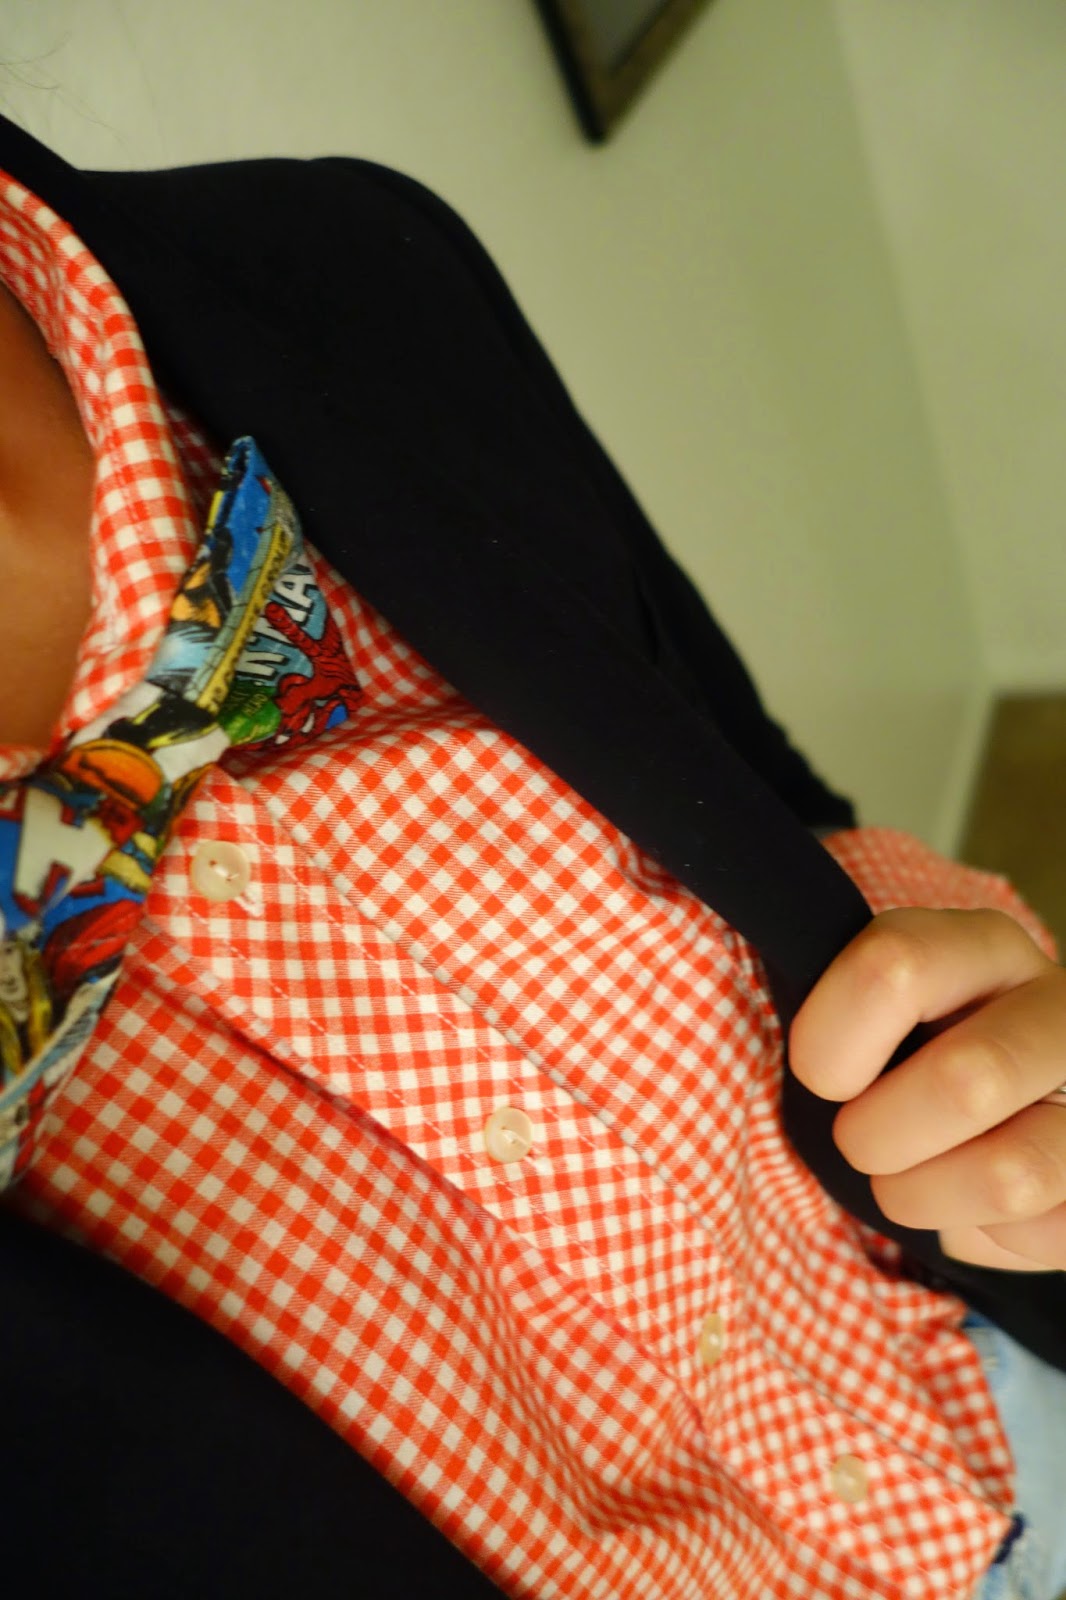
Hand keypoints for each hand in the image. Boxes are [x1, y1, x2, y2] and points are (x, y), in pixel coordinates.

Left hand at [789, 908, 1065, 1270]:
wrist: (1015, 1099)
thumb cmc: (909, 1054)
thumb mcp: (868, 1006)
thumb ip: (827, 1006)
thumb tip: (728, 1039)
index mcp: (980, 948)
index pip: (896, 966)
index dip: (835, 1041)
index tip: (820, 1074)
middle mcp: (1058, 1007)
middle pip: (965, 1083)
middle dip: (882, 1138)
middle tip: (860, 1141)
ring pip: (1008, 1175)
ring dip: (926, 1198)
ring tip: (908, 1182)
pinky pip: (1043, 1232)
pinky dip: (984, 1238)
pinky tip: (973, 1205)